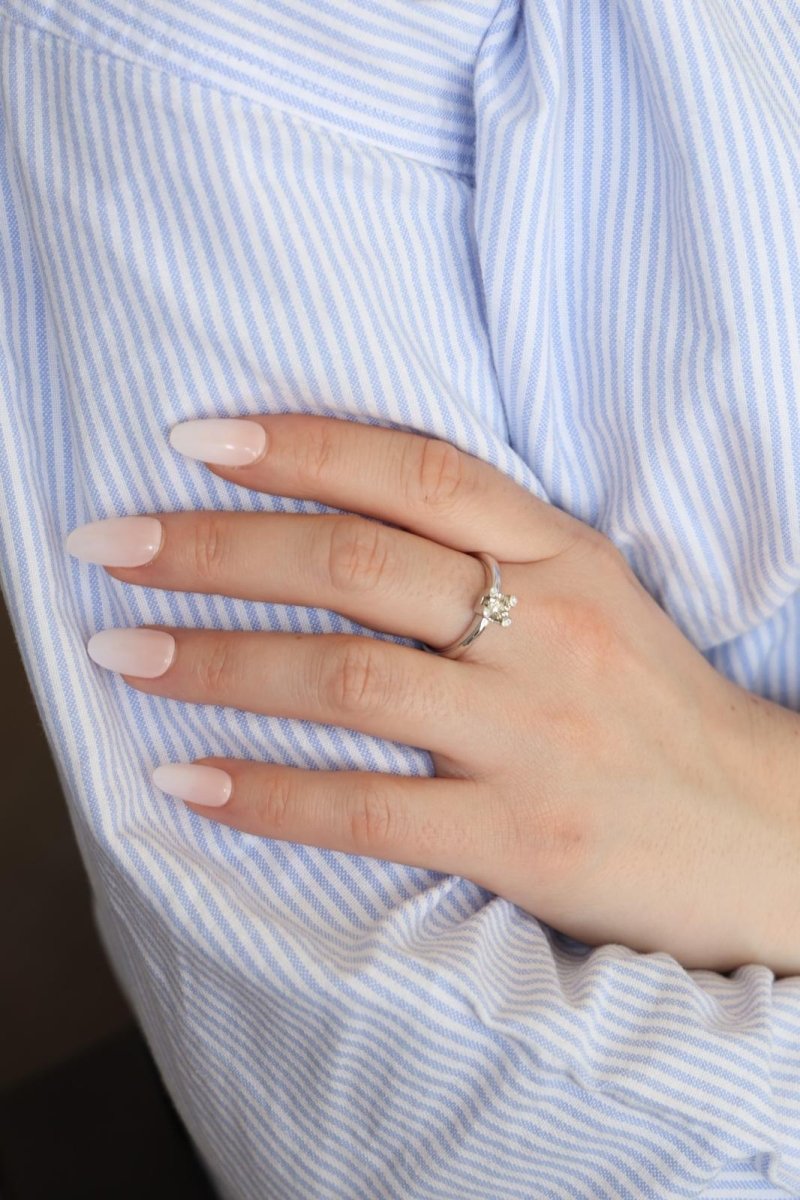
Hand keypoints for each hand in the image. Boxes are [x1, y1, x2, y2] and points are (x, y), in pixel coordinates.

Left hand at [66, 414, 799, 972]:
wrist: (762, 826)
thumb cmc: (656, 703)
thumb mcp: (595, 591)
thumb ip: (493, 546)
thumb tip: (346, 510)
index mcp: (564, 554)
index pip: (414, 471)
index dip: (296, 447)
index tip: (191, 441)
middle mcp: (544, 630)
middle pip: (356, 564)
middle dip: (216, 549)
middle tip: (112, 548)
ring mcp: (529, 734)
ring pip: (346, 679)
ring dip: (218, 662)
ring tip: (125, 653)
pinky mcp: (519, 836)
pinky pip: (366, 809)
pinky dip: (265, 793)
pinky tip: (187, 780)